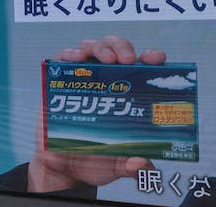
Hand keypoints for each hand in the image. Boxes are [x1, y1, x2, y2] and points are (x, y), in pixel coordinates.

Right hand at [28, 36, 165, 192]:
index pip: (141, 67)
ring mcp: (81, 78)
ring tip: (107, 59)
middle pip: (115, 49)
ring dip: (99, 48)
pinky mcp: (58, 82)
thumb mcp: (119, 164)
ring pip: (90, 48)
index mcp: (126, 93)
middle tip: (127, 60)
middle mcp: (105, 80)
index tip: (157, 58)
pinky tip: (76, 59)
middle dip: (122, 47)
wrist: (62, 168)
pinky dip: (69, 55)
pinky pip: (62, 60)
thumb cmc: (95, 160)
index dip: (149, 58)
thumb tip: (143, 166)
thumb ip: (132, 167)